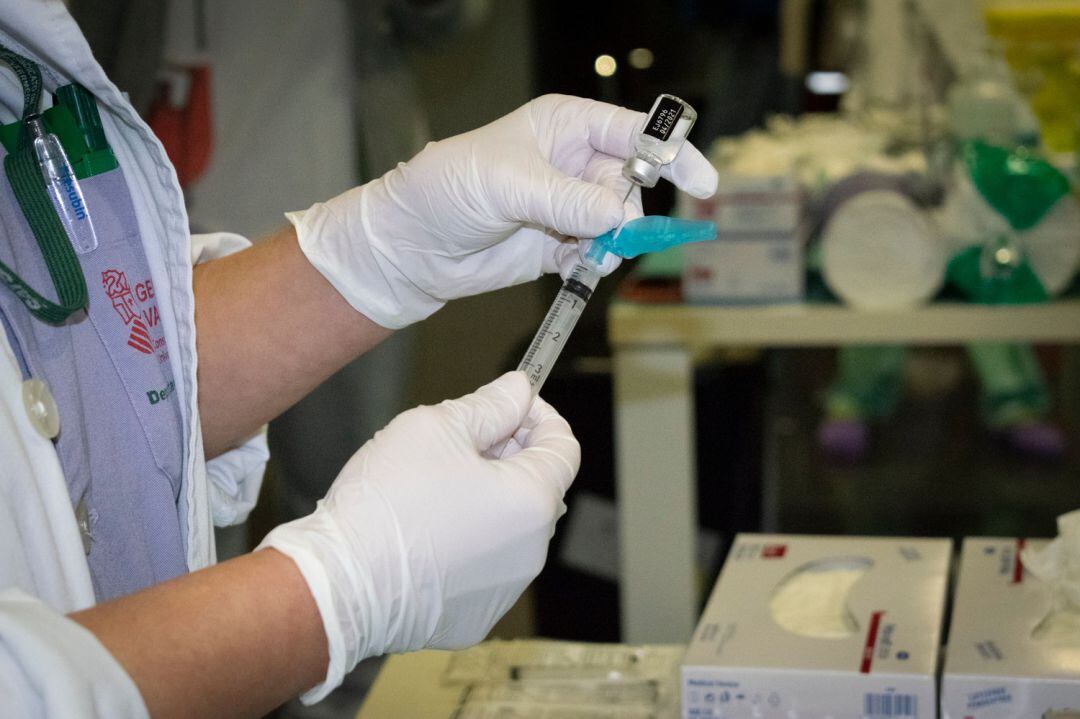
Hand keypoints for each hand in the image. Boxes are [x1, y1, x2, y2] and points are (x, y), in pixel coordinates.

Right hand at [258, 372, 579, 701]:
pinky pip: (481, 566)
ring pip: (507, 527)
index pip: (564, 447)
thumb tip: (518, 389)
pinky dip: (464, 542)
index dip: (539, 416)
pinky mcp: (474, 617)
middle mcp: (531, 550)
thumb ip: (489, 404)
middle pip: (536, 487)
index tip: (510, 404)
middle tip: (459, 439)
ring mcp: (504, 589)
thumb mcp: (438, 427)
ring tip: (431, 485)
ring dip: (485, 498)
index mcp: (533, 500)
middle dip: (506, 455)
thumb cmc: (388, 503)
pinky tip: (422, 531)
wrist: (339, 584)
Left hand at [289, 94, 717, 327]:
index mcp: (563, 126)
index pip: (632, 132)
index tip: (701, 183)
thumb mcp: (507, 183)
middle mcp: (570, 163)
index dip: (671, 153)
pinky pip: (597, 254)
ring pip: (618, 223)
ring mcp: (566, 206)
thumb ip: (568, 199)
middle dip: (633, 210)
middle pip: (632, 184)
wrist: (410, 247)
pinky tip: (576, 266)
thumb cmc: (445, 191)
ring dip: (614, 242)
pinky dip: (596, 263)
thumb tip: (621, 216)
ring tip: (586, 252)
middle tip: (618, 234)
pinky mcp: (558, 244)